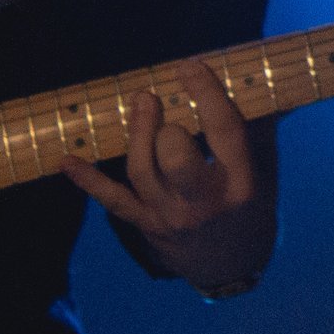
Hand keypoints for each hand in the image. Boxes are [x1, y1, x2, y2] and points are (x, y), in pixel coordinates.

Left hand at [64, 59, 274, 293]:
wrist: (232, 267)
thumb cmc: (252, 206)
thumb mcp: (266, 171)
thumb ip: (258, 130)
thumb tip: (253, 80)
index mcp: (241, 184)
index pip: (224, 133)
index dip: (207, 96)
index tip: (189, 66)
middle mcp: (203, 202)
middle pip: (176, 161)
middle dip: (164, 127)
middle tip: (156, 98)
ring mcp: (170, 217)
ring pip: (142, 172)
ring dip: (136, 133)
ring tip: (140, 100)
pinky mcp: (146, 225)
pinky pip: (114, 200)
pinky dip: (89, 181)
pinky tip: (67, 161)